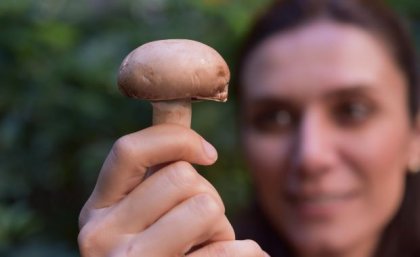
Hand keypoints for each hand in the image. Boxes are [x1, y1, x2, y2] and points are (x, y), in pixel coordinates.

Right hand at [78, 124, 265, 256]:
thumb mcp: (145, 213)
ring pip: (206, 206)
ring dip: (221, 226)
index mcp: (97, 210)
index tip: (209, 154)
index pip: (129, 150)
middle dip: (205, 196)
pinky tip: (237, 256)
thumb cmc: (160, 251)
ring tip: (204, 247)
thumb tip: (174, 105)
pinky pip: (231, 249)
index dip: (176, 140)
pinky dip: (246, 251)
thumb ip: (157, 169)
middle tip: (200, 227)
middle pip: (181, 178)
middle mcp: (101, 237)